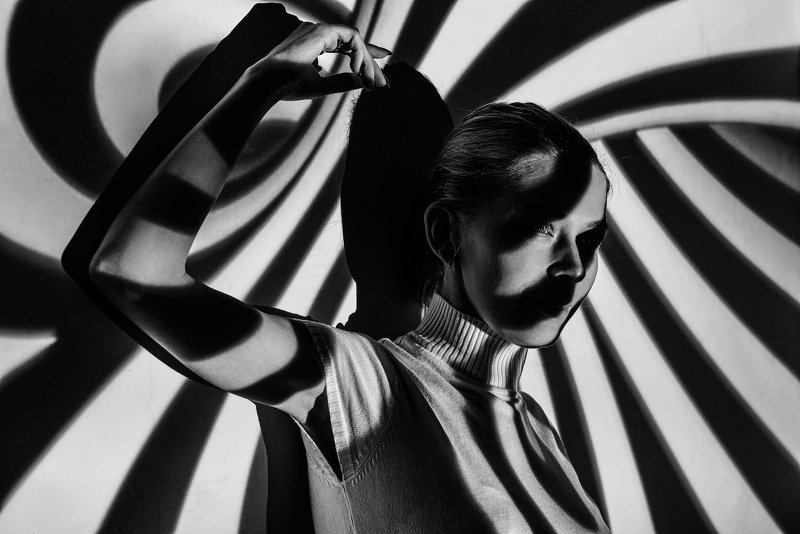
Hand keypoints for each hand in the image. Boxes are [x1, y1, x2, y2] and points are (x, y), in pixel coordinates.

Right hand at [257, 22, 390, 99]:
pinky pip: (352, 38)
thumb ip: (342, 81)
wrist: (271, 83)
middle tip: (383, 82)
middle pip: (354, 43)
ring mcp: (320, 29)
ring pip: (355, 40)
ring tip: (372, 81)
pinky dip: (359, 54)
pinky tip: (358, 71)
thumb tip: (362, 82)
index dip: (365, 56)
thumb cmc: (289, 85)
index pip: (347, 45)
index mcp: (315, 42)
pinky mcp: (322, 31)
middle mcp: (318, 33)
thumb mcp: (322, 85)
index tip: (380, 69)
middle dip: (371, 62)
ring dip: (367, 61)